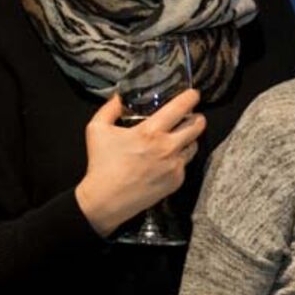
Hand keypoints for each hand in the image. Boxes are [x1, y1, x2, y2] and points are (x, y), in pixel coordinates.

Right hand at [74, 89, 205, 236]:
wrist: (106, 200)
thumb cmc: (101, 164)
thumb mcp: (96, 129)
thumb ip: (109, 108)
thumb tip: (119, 97)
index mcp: (150, 132)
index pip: (180, 108)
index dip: (190, 98)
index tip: (193, 94)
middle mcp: (167, 147)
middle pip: (197, 126)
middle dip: (197, 118)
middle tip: (193, 115)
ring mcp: (174, 166)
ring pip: (194, 145)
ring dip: (190, 138)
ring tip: (180, 137)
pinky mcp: (176, 181)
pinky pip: (185, 164)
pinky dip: (180, 158)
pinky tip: (168, 158)